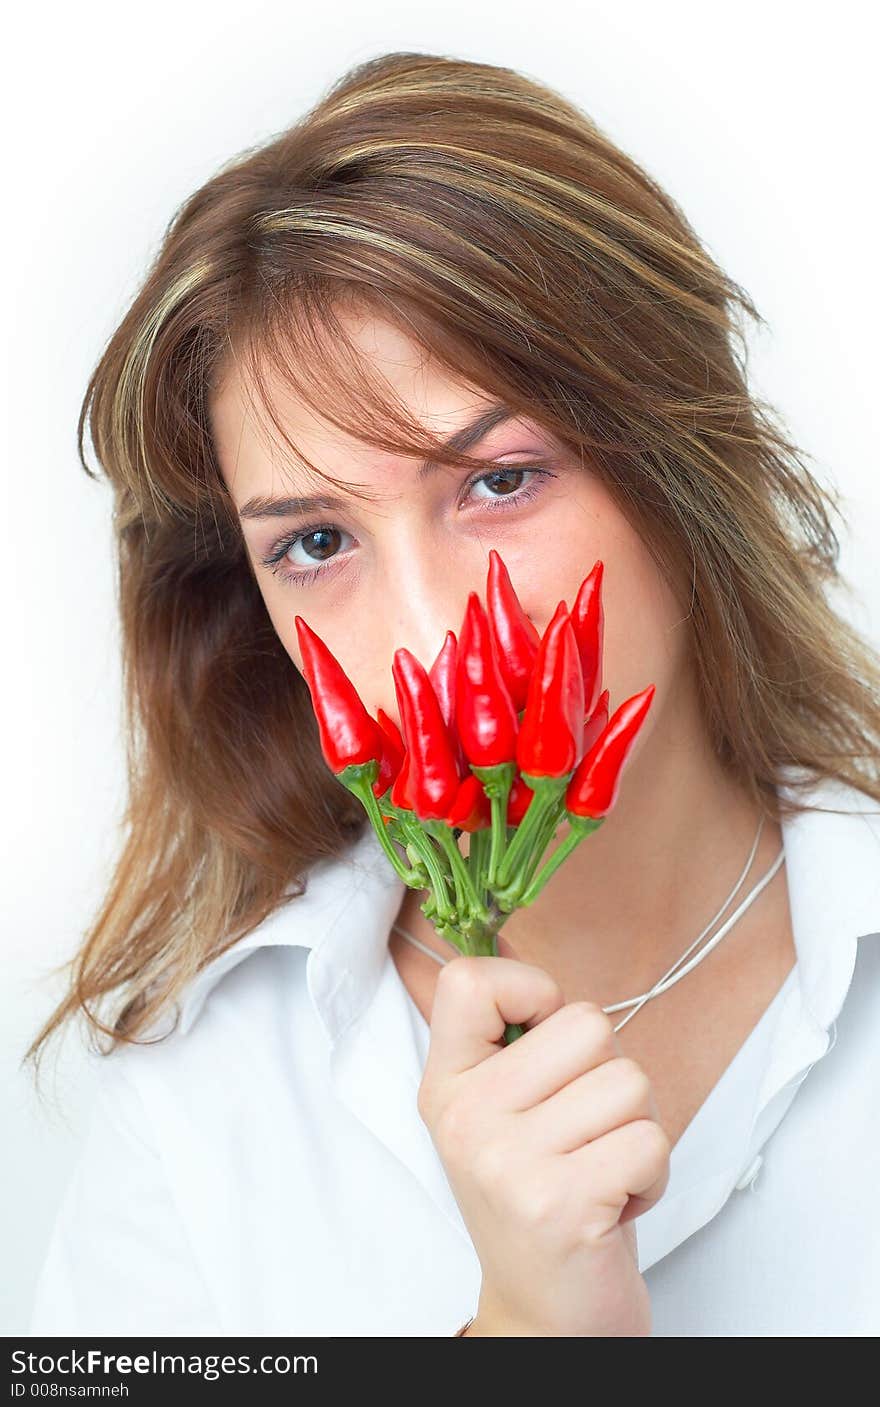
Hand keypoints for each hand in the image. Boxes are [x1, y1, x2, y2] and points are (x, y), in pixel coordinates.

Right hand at [417, 937, 669, 1336]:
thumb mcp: (504, 1112)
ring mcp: (508, 1162)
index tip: (542, 1040)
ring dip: (637, 1129)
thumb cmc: (542, 1198)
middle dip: (611, 1076)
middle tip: (584, 1132)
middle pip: (588, 1025)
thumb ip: (512, 1039)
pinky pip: (650, 1140)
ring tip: (600, 1170)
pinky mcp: (560, 1204)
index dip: (531, 990)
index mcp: (446, 1085)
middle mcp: (466, 1118)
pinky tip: (614, 1202)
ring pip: (629, 1082)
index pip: (470, 981)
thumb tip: (518, 948)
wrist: (545, 1315)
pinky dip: (652, 1174)